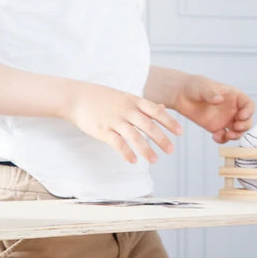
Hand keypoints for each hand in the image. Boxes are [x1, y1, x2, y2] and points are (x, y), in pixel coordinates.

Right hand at [62, 81, 182, 163]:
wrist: (76, 97)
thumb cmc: (103, 98)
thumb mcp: (125, 97)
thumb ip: (143, 105)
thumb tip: (162, 108)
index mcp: (133, 100)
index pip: (156, 111)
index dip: (169, 122)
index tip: (180, 133)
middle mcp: (126, 109)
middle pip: (148, 125)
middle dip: (161, 138)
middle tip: (171, 151)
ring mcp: (114, 120)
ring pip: (134, 136)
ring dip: (146, 149)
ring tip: (155, 160)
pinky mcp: (102, 130)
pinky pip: (117, 143)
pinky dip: (126, 152)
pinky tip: (134, 161)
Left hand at [170, 75, 255, 143]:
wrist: (181, 95)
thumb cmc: (194, 86)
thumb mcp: (203, 86)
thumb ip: (211, 93)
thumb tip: (219, 100)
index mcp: (234, 96)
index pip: (249, 105)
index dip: (249, 112)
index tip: (241, 116)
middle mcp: (232, 109)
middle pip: (247, 121)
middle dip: (245, 126)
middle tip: (235, 127)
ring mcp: (225, 119)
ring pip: (238, 131)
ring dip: (236, 135)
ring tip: (227, 135)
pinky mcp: (216, 128)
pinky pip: (224, 137)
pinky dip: (222, 139)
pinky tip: (215, 136)